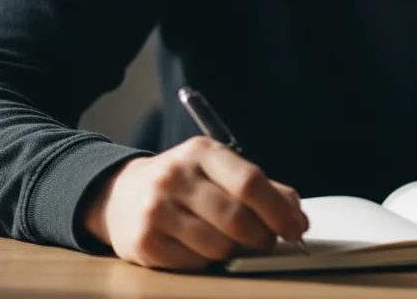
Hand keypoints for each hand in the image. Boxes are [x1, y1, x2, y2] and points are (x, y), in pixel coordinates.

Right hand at [82, 137, 308, 269]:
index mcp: (202, 152)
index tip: (295, 228)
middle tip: (265, 242)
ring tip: (227, 242)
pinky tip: (197, 247)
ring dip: (233, 251)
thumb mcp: (219, 171)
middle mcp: (175, 176)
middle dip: (260, 237)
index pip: (249, 181)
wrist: (119, 194)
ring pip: (218, 246)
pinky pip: (194, 264)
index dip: (279, 210)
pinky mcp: (143, 241)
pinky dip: (206, 261)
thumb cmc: (184, 184)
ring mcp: (155, 209)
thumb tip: (297, 218)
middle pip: (236, 218)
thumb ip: (263, 189)